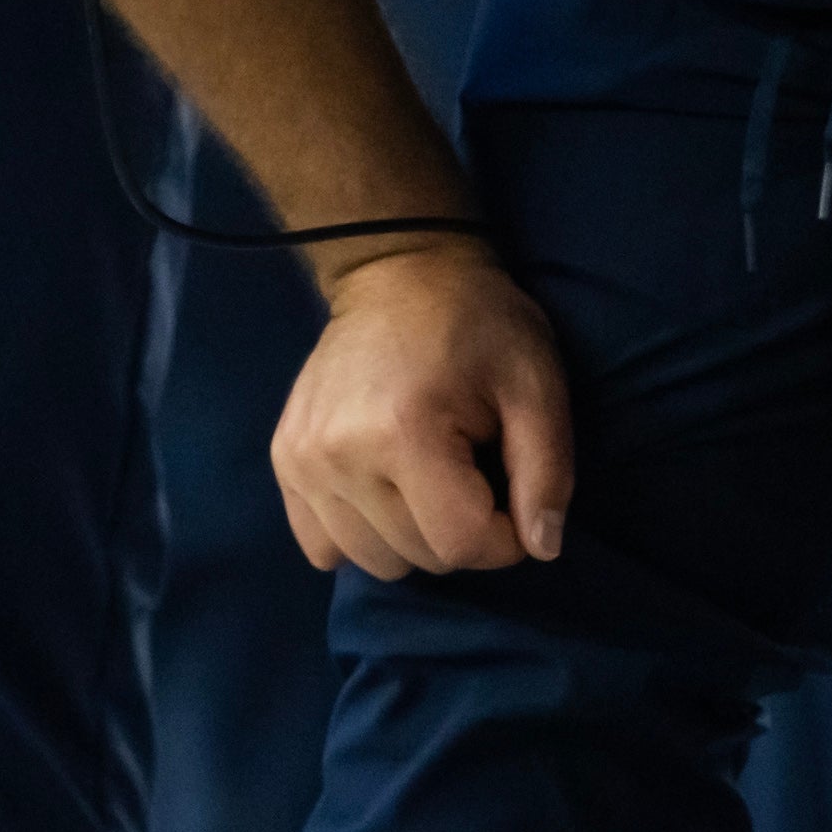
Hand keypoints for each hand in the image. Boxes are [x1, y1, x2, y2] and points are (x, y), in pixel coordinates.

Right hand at [271, 240, 572, 579]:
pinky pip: (324, 546)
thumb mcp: (535, 383)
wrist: (399, 272)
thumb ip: (547, 472)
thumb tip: (541, 549)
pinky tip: (384, 487)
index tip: (512, 494)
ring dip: (412, 536)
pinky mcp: (284, 461)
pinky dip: (362, 534)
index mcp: (403, 432)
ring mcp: (301, 460)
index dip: (504, 537)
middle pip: (417, 557)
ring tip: (429, 474)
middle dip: (460, 530)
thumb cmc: (478, 324)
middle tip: (471, 469)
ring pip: (372, 560)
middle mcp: (338, 454)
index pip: (460, 545)